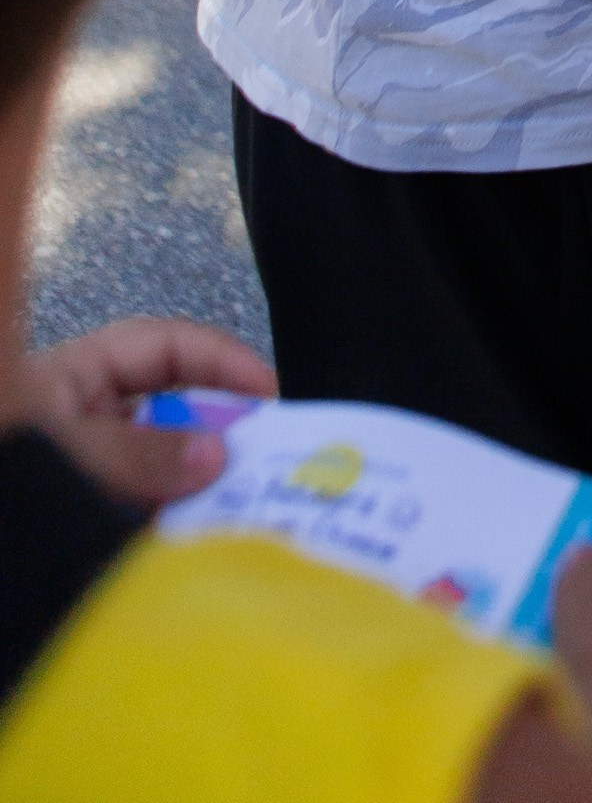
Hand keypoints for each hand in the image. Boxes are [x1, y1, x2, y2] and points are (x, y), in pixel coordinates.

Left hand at [23, 317, 275, 506]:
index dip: (224, 361)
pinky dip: (175, 523)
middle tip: (265, 459)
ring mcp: (95, 469)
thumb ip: (136, 453)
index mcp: (85, 373)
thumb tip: (217, 455)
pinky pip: (147, 512)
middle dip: (220, 433)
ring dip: (199, 488)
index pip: (170, 347)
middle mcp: (96, 416)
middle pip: (176, 410)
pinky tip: (196, 537)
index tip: (270, 393)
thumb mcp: (65, 447)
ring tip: (238, 506)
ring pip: (166, 468)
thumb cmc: (7, 456)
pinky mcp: (95, 514)